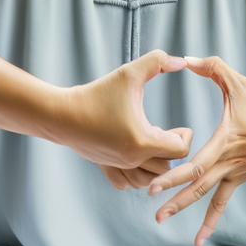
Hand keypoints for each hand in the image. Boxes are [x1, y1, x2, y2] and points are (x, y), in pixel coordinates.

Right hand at [57, 50, 194, 178]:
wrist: (60, 114)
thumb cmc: (95, 94)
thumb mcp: (128, 73)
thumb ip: (158, 62)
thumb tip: (183, 62)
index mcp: (142, 140)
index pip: (180, 150)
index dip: (186, 137)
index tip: (179, 125)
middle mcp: (132, 159)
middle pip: (168, 167)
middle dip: (173, 150)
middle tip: (168, 131)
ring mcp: (118, 167)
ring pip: (150, 179)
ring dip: (158, 165)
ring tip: (154, 144)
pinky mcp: (106, 169)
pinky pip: (129, 183)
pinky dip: (138, 174)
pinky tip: (137, 155)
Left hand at [146, 55, 245, 245]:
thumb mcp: (240, 82)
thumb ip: (212, 68)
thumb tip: (186, 59)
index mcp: (226, 140)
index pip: (198, 163)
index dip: (174, 174)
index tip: (153, 185)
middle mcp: (230, 161)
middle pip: (197, 183)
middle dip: (173, 195)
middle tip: (150, 205)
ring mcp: (236, 172)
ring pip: (206, 194)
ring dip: (183, 207)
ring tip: (160, 220)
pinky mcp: (242, 177)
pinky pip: (222, 200)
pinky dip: (211, 220)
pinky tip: (200, 239)